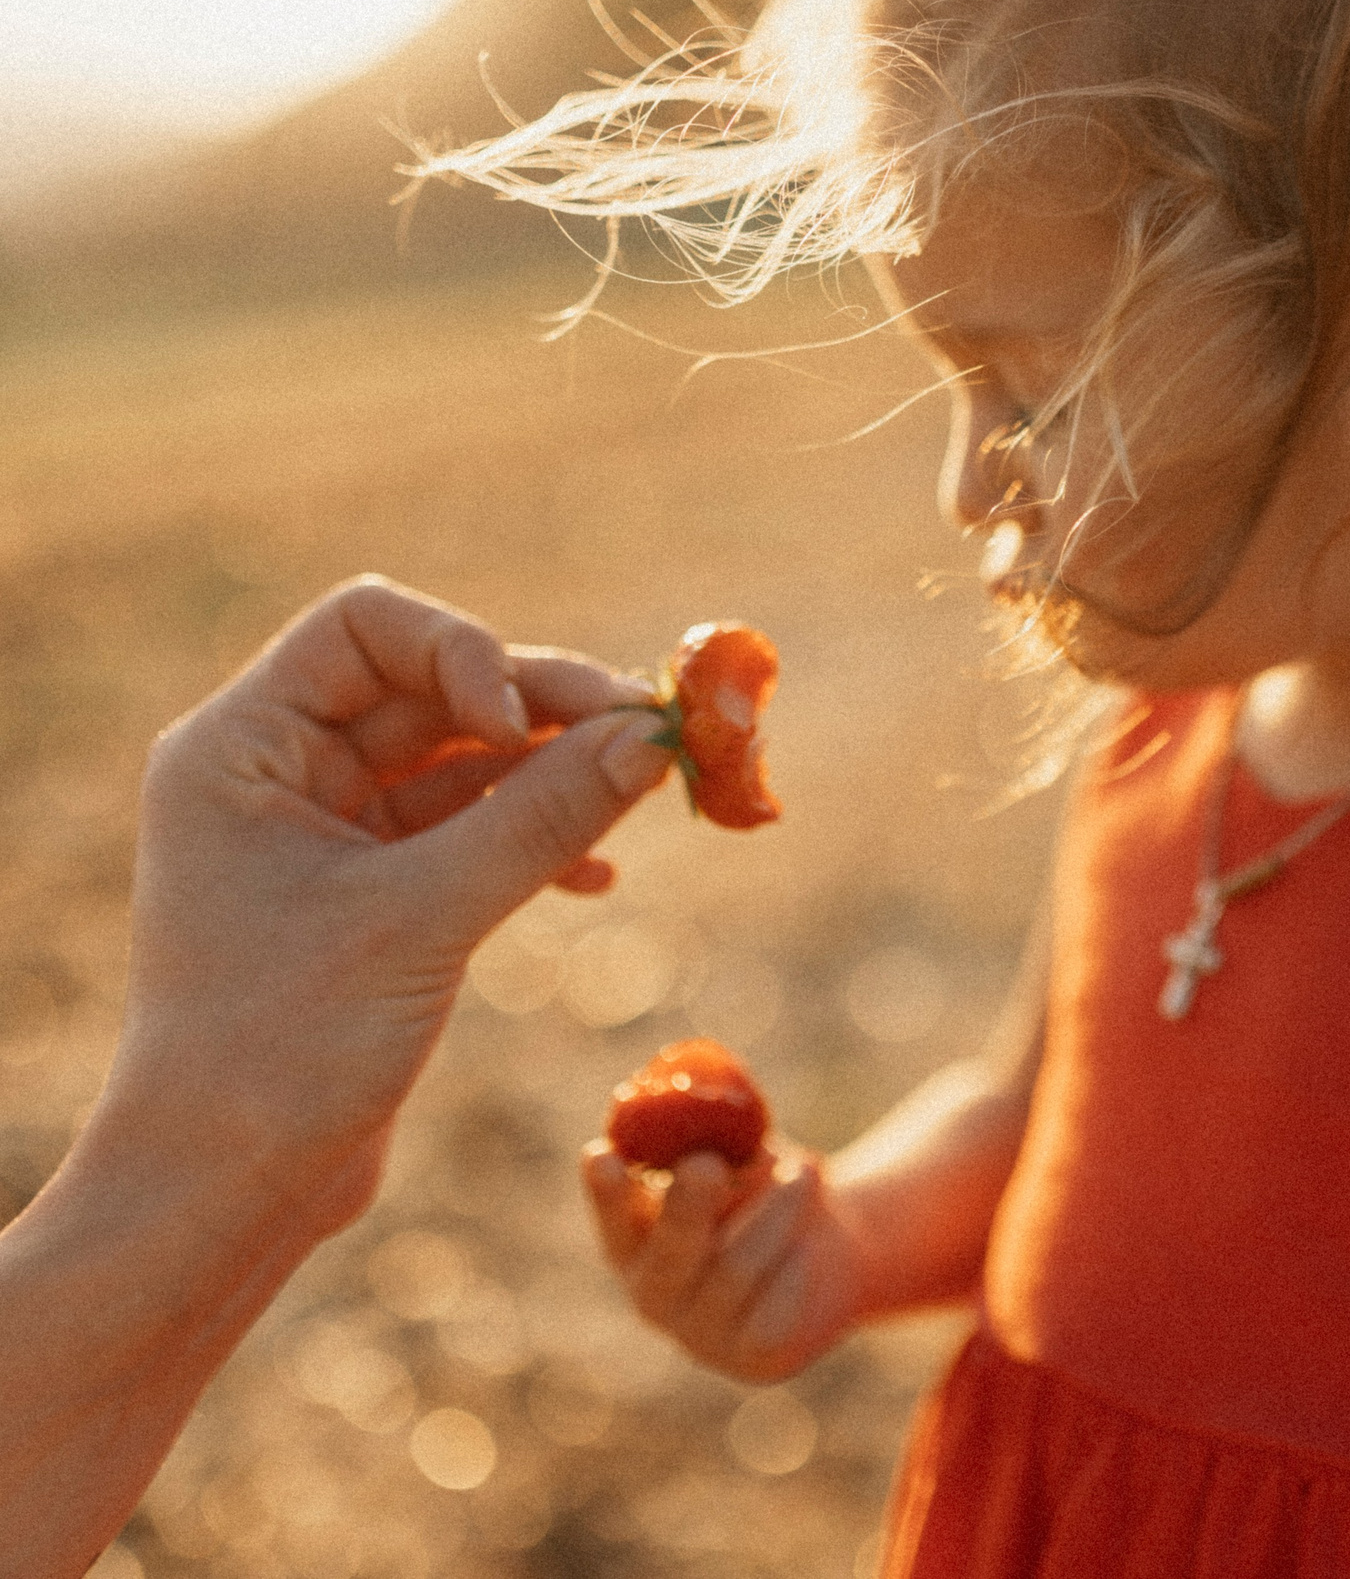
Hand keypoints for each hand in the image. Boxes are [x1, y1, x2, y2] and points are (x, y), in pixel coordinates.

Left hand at [110, 577, 673, 1234]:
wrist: (228, 1189)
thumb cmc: (282, 1048)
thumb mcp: (425, 919)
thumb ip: (541, 818)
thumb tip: (653, 739)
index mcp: (244, 747)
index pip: (368, 627)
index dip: (463, 652)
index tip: (528, 724)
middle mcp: (280, 771)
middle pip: (436, 688)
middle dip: (545, 709)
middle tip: (654, 736)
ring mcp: (328, 831)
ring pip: (466, 758)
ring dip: (557, 771)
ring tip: (648, 793)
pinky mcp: (373, 892)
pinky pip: (472, 827)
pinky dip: (538, 835)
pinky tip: (598, 876)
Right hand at [585, 1143, 867, 1382]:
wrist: (835, 1251)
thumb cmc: (773, 1189)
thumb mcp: (748, 1153)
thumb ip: (720, 1135)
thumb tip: (702, 1098)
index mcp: (636, 1244)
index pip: (613, 1220)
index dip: (605, 1193)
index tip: (603, 1154)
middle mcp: (656, 1294)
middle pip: (667, 1255)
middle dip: (684, 1207)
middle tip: (705, 1164)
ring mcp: (701, 1334)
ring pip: (736, 1268)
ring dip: (777, 1208)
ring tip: (805, 1169)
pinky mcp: (754, 1356)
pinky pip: (776, 1299)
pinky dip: (800, 1253)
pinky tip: (813, 1239)